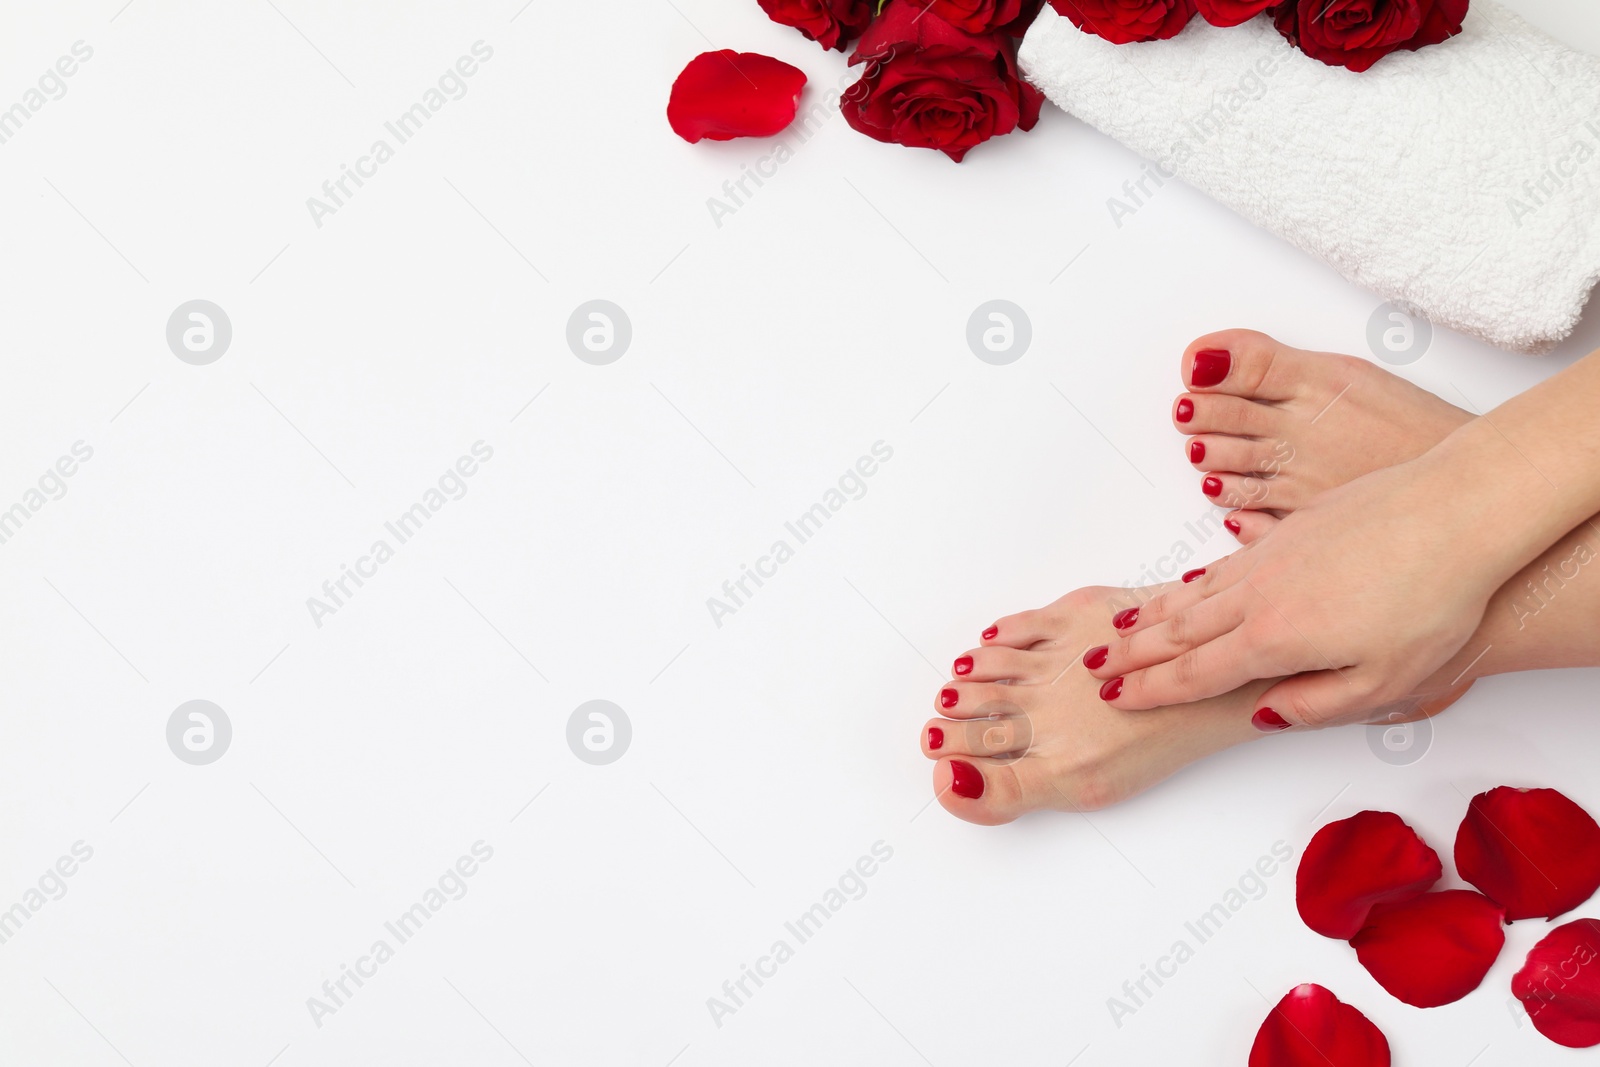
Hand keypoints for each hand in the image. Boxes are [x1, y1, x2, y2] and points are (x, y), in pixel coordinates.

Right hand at [1085, 459, 1501, 727]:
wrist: (1456, 513)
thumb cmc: (1433, 599)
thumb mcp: (1382, 682)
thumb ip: (1314, 704)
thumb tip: (1263, 714)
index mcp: (1275, 639)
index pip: (1196, 672)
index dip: (1152, 689)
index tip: (1116, 696)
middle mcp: (1260, 595)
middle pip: (1181, 629)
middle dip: (1134, 651)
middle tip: (1095, 663)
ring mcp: (1272, 555)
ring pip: (1196, 591)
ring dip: (1153, 613)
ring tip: (1121, 626)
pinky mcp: (1293, 527)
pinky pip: (1224, 561)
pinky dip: (1192, 579)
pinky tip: (1186, 582)